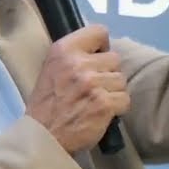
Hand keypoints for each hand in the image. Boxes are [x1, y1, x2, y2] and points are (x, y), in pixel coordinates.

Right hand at [26, 25, 130, 154]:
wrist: (43, 137)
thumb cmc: (47, 104)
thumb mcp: (52, 69)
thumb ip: (74, 56)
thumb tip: (100, 49)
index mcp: (64, 50)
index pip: (99, 31)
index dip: (102, 46)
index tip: (96, 59)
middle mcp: (79, 63)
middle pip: (115, 58)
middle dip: (108, 73)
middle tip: (93, 88)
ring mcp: (93, 83)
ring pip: (121, 80)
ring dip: (113, 92)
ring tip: (96, 102)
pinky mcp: (104, 103)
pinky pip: (125, 99)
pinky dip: (117, 108)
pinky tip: (102, 113)